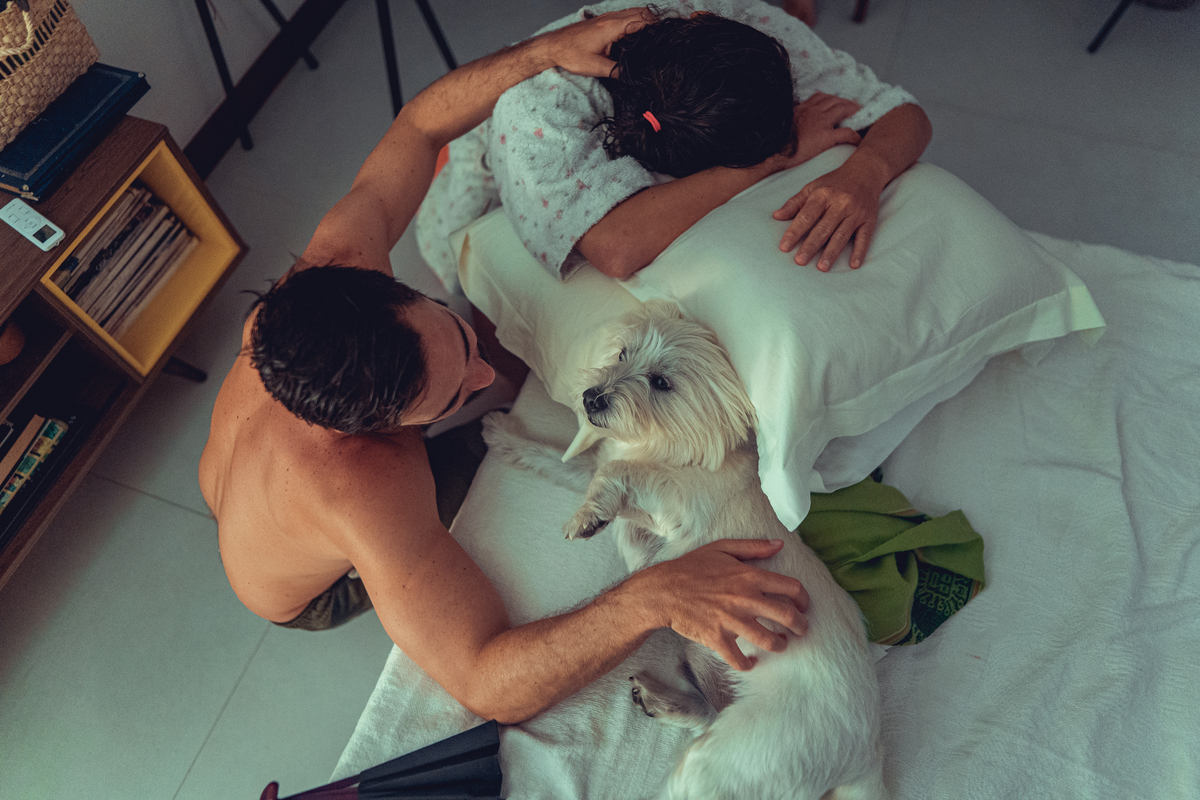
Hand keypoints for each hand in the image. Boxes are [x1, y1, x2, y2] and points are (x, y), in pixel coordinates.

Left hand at [542, 7, 655, 77]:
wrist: (553, 46)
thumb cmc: (571, 55)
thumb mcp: (597, 67)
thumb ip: (617, 71)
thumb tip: (634, 76)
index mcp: (613, 27)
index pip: (642, 21)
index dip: (657, 27)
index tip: (667, 35)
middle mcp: (611, 18)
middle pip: (641, 13)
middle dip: (655, 22)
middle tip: (665, 37)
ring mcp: (607, 18)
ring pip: (633, 12)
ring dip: (645, 20)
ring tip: (655, 35)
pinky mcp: (602, 21)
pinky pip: (624, 16)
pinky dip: (635, 21)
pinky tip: (636, 34)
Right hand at [634, 539, 809, 670]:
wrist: (662, 590)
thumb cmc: (691, 567)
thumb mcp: (722, 548)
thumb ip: (753, 547)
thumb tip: (779, 544)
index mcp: (749, 576)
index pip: (791, 588)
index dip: (804, 599)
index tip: (803, 606)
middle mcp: (745, 599)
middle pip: (787, 617)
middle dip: (801, 626)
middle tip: (801, 630)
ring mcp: (732, 621)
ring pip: (769, 641)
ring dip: (780, 645)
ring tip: (780, 644)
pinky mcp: (718, 639)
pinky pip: (740, 659)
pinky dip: (749, 664)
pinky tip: (751, 662)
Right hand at [773, 93, 862, 172]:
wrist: (771, 152)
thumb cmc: (773, 142)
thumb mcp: (779, 124)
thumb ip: (788, 119)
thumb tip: (787, 122)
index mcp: (801, 109)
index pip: (819, 97)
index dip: (831, 99)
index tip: (835, 101)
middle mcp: (812, 112)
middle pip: (834, 100)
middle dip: (846, 102)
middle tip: (854, 107)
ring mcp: (820, 123)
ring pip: (842, 110)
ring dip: (853, 112)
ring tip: (860, 116)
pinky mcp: (824, 138)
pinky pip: (845, 133)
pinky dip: (854, 135)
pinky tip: (858, 139)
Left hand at [773, 155, 886, 270]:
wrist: (865, 172)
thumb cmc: (834, 183)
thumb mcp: (813, 187)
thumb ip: (795, 203)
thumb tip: (776, 216)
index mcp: (823, 195)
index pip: (806, 216)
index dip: (794, 232)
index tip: (784, 247)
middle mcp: (841, 203)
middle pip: (824, 228)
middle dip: (811, 245)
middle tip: (800, 261)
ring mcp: (856, 212)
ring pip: (842, 235)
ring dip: (832, 252)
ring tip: (822, 267)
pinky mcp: (869, 219)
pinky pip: (865, 237)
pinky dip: (860, 251)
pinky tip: (853, 265)